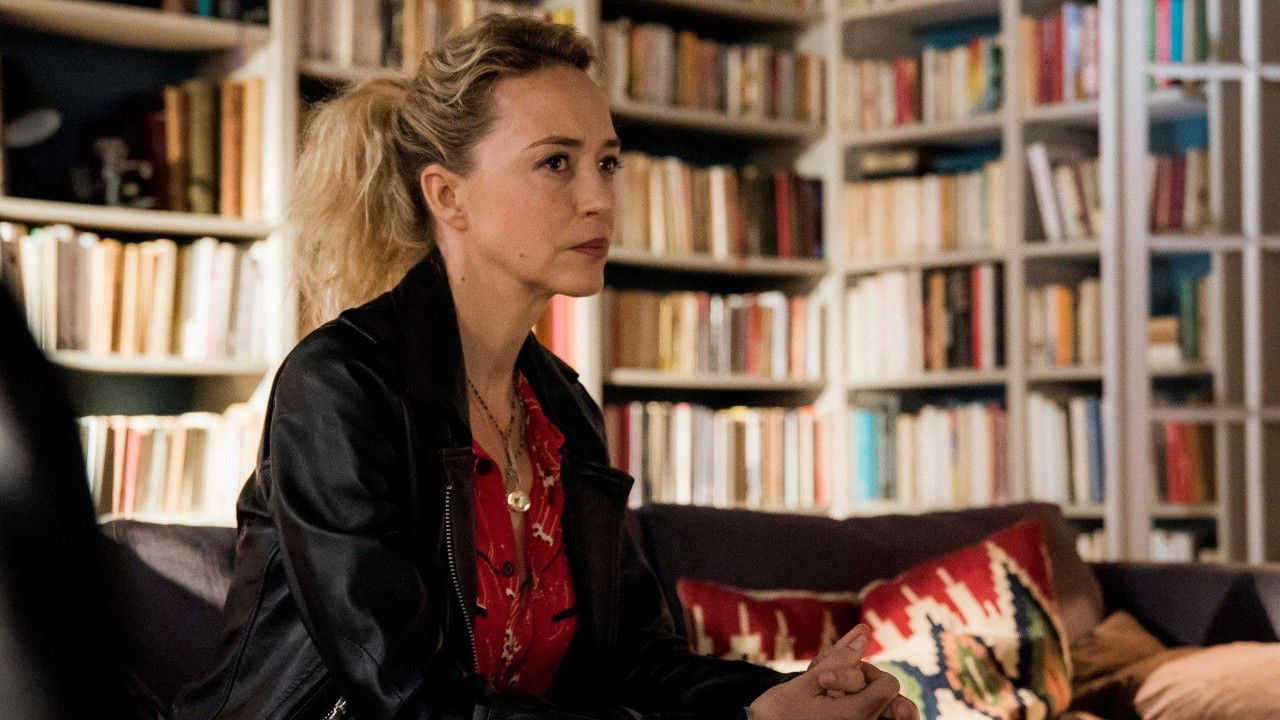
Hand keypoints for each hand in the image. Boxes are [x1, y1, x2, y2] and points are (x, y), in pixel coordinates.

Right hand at [748, 626, 902, 719]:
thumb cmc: (780, 711)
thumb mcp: (808, 680)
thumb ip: (840, 658)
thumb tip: (866, 632)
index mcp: (855, 715)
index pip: (888, 686)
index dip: (869, 673)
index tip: (840, 675)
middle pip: (884, 697)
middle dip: (863, 685)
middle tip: (831, 688)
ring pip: (876, 707)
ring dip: (857, 696)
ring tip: (828, 697)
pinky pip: (867, 714)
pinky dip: (853, 703)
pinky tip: (830, 703)